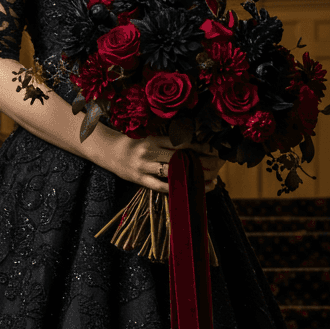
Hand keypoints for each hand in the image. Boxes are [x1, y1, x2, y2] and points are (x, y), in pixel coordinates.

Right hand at [102, 132, 223, 192]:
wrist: (110, 152)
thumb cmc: (135, 146)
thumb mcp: (152, 138)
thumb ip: (169, 142)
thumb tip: (195, 145)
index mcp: (155, 138)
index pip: (182, 142)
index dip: (200, 147)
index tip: (215, 150)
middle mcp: (151, 151)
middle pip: (181, 157)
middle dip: (202, 161)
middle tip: (219, 165)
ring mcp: (145, 166)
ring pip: (173, 171)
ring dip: (193, 176)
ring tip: (211, 180)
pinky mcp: (140, 179)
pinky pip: (161, 186)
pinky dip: (177, 188)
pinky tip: (191, 190)